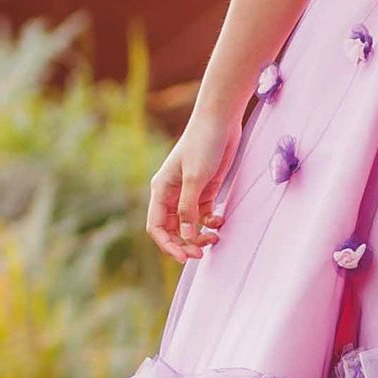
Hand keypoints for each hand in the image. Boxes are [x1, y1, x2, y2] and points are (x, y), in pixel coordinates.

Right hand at [147, 111, 242, 263]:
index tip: (183, 257)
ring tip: (214, 239)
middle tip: (201, 254)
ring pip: (189, 225)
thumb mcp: (195, 178)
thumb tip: (185, 237)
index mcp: (161, 190)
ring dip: (199, 236)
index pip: (157, 226)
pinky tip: (220, 221)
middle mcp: (172, 194)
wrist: (221, 121)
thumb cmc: (203, 145)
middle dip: (184, 244)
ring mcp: (189, 192)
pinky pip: (204, 215)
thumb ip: (188, 209)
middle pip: (172, 229)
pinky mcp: (205, 190)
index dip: (167, 245)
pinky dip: (211, 222)